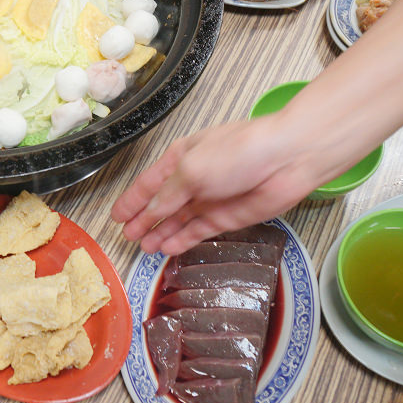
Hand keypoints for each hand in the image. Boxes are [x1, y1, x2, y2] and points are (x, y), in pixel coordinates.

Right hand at [110, 116, 317, 254]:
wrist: (286, 160)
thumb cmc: (238, 152)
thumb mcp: (191, 170)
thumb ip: (167, 196)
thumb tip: (148, 214)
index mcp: (180, 158)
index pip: (148, 183)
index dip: (130, 200)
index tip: (116, 216)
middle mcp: (193, 179)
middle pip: (161, 204)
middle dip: (143, 220)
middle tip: (126, 236)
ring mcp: (209, 200)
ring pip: (177, 221)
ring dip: (160, 233)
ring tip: (144, 248)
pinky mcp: (226, 218)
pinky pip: (198, 232)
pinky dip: (182, 241)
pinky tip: (168, 249)